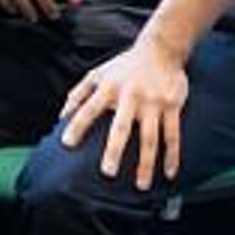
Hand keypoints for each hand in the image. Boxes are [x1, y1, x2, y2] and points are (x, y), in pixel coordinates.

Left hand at [59, 37, 189, 190]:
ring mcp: (153, 102)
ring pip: (150, 138)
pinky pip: (173, 135)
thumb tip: (61, 116)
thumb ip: (78, 93)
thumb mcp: (98, 73)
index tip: (67, 144)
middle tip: (107, 173)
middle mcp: (130, 96)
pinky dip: (172, 156)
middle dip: (114, 150)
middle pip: (121, 127)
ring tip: (141, 185)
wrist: (161, 48)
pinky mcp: (172, 105)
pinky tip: (169, 173)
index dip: (76, 125)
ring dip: (146, 164)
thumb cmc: (124, 66)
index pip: (89, 109)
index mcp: (109, 88)